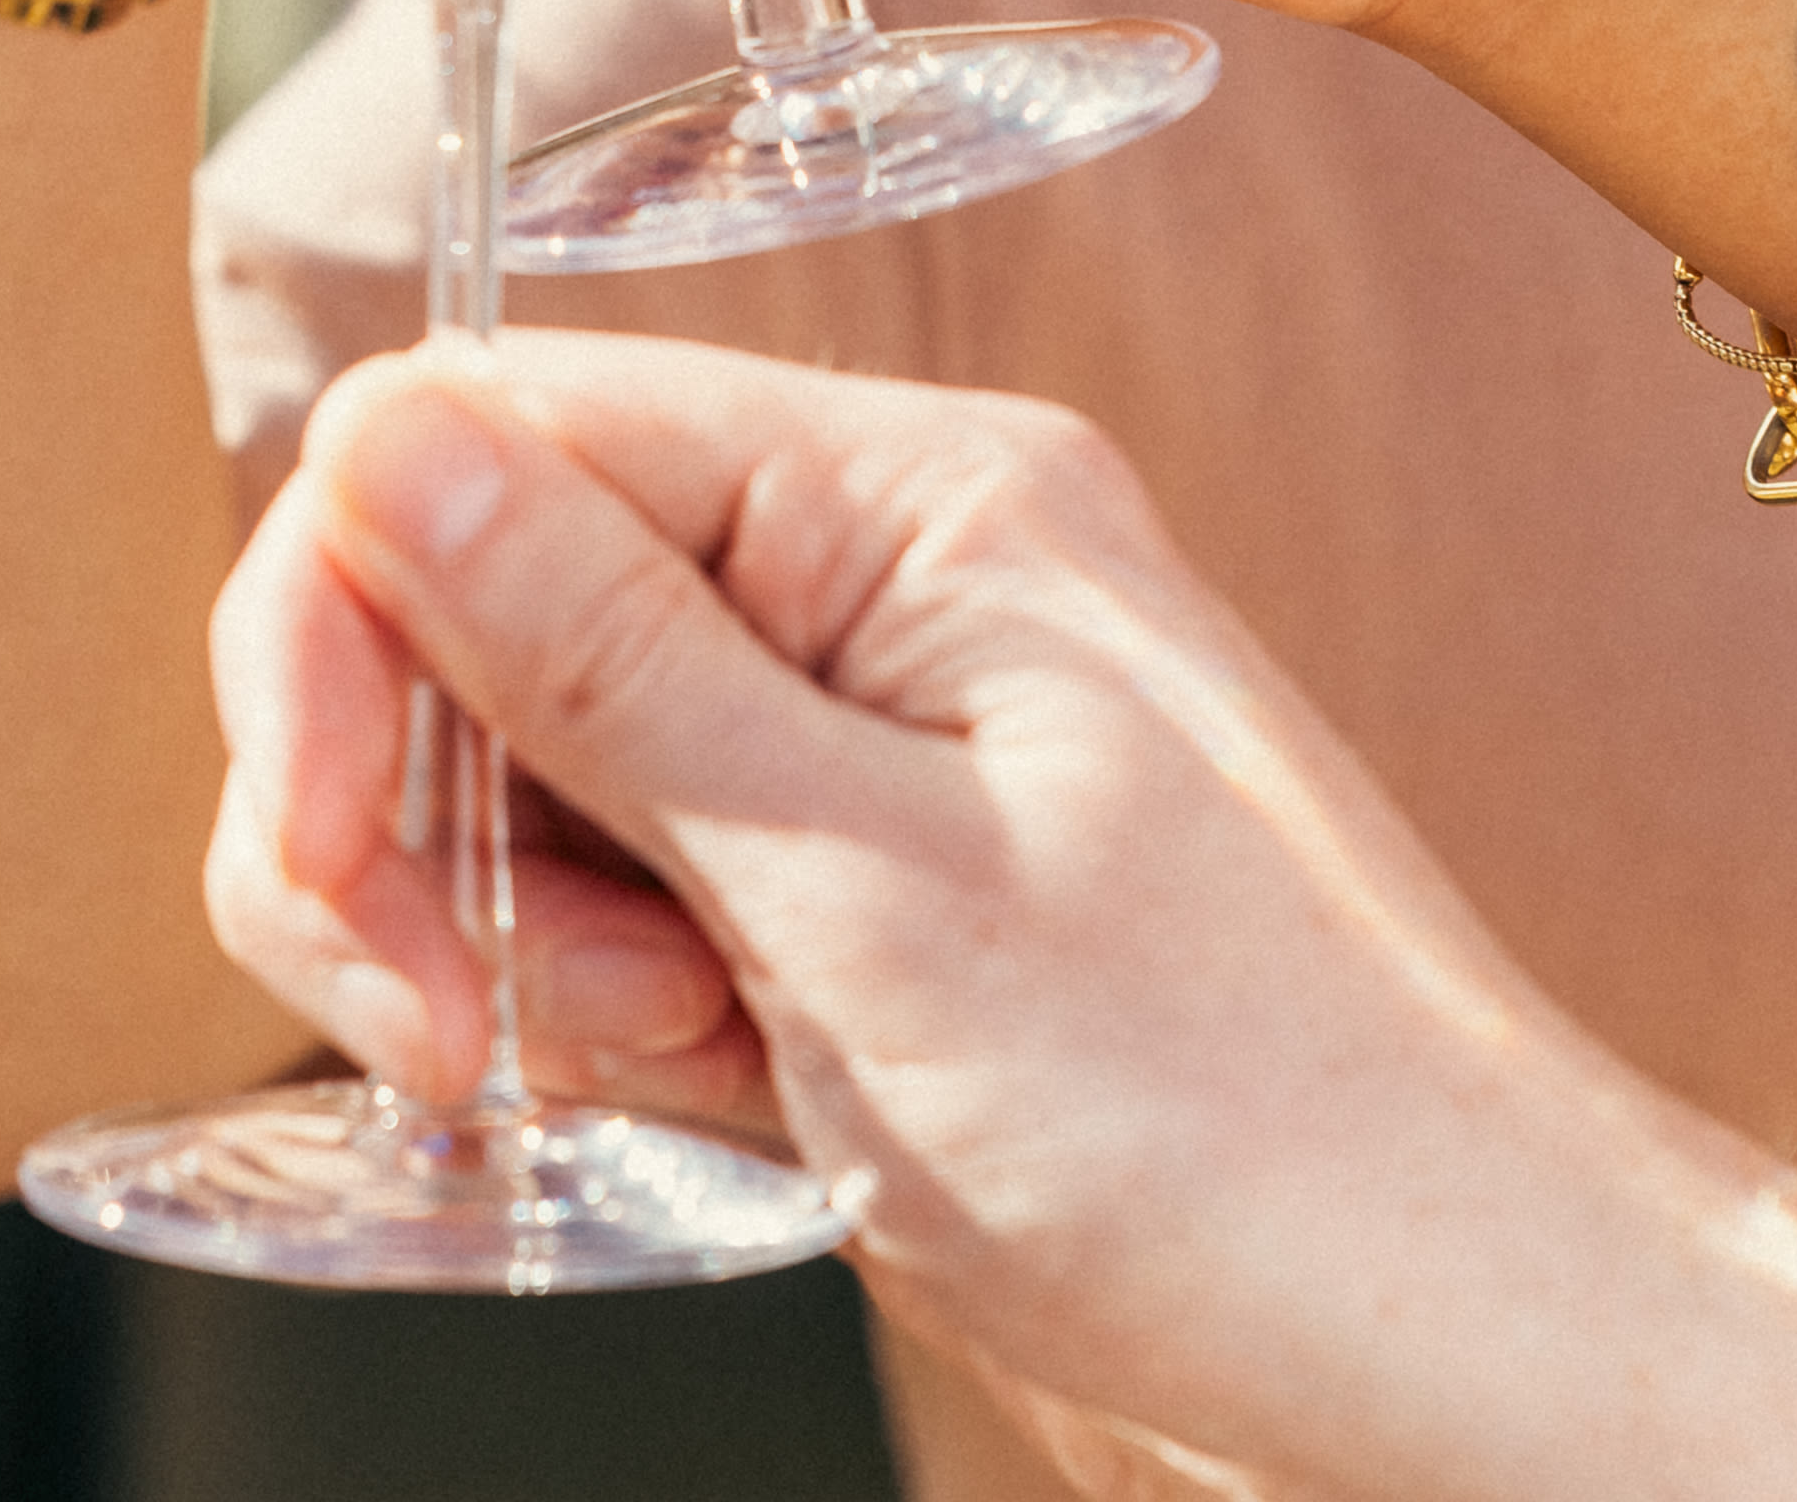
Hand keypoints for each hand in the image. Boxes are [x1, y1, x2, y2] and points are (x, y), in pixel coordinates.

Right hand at [201, 340, 1741, 1498]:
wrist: (1470, 1370)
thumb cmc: (1247, 1142)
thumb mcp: (869, 893)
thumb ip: (598, 654)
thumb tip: (379, 426)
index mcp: (906, 502)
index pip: (489, 431)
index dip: (348, 622)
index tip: (326, 851)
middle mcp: (875, 583)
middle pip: (471, 607)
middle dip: (411, 825)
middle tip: (461, 1027)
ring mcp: (863, 747)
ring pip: (521, 777)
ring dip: (519, 948)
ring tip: (678, 1072)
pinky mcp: (855, 899)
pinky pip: (622, 903)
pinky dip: (603, 1019)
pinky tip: (706, 1102)